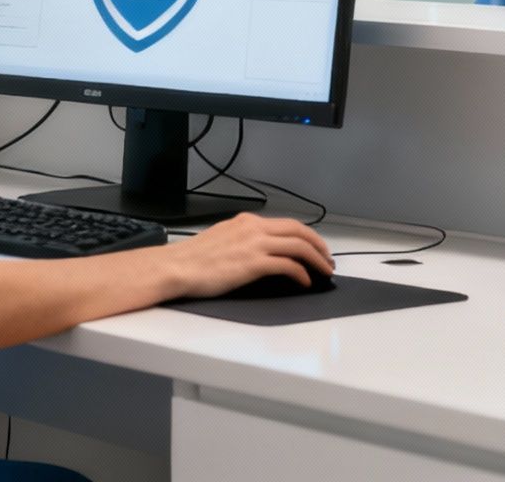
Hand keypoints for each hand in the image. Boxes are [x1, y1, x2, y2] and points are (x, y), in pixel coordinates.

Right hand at [164, 213, 333, 297]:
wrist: (176, 267)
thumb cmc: (192, 259)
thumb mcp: (222, 238)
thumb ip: (242, 239)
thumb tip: (256, 251)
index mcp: (246, 222)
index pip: (286, 224)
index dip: (306, 236)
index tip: (314, 247)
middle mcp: (254, 228)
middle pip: (299, 230)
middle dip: (318, 245)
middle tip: (328, 259)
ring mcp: (255, 244)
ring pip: (298, 245)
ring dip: (316, 259)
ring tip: (324, 271)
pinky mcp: (253, 263)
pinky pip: (287, 265)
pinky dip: (301, 273)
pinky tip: (304, 282)